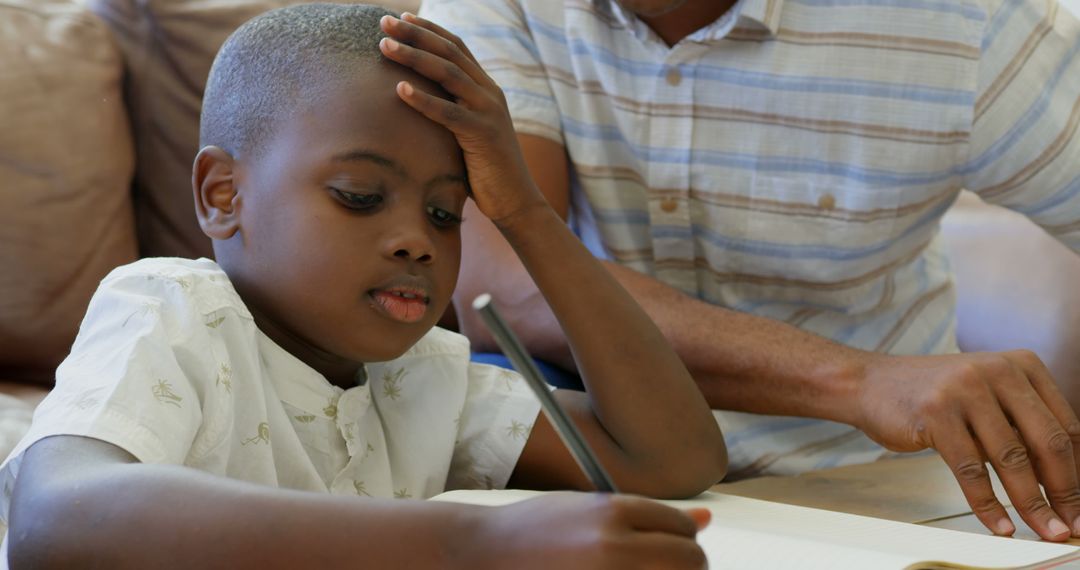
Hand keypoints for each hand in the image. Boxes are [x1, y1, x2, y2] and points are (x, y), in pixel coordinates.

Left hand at [378, 13, 546, 224]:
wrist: (515, 200)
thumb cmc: (484, 170)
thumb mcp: (467, 132)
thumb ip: (450, 112)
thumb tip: (413, 103)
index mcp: (486, 88)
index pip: (456, 47)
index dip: (428, 30)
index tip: (401, 19)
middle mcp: (489, 93)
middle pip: (449, 52)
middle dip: (415, 34)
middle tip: (384, 21)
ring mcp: (489, 111)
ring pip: (448, 74)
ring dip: (413, 57)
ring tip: (384, 46)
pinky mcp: (483, 134)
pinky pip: (449, 112)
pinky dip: (423, 100)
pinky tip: (399, 89)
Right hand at [458, 493, 708, 569]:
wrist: (483, 555)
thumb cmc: (534, 533)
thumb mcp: (588, 509)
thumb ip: (646, 515)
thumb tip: (704, 520)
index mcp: (612, 511)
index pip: (680, 526)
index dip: (679, 536)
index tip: (666, 544)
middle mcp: (613, 546)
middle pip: (690, 560)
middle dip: (684, 564)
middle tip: (660, 565)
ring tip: (640, 569)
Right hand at [855, 350, 1079, 540]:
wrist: (870, 384)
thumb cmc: (932, 396)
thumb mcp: (986, 396)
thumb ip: (1021, 425)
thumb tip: (1061, 482)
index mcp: (1021, 364)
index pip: (1066, 425)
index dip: (1078, 471)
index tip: (1079, 504)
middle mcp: (998, 370)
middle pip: (1047, 441)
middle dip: (1064, 491)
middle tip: (1070, 524)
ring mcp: (965, 389)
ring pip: (1012, 458)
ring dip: (1031, 504)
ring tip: (1042, 530)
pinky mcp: (936, 413)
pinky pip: (971, 469)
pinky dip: (988, 504)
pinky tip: (999, 524)